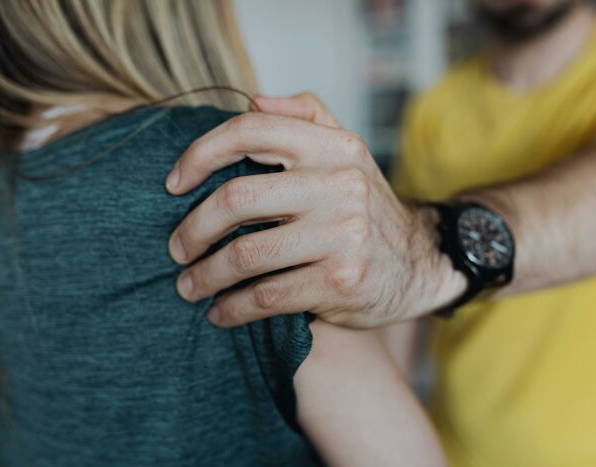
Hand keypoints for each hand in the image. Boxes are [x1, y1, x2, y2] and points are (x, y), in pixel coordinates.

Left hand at [166, 93, 465, 327]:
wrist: (422, 263)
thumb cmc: (366, 209)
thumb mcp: (348, 153)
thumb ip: (306, 117)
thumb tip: (253, 100)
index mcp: (334, 146)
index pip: (251, 130)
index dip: (201, 154)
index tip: (174, 184)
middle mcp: (341, 184)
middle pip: (237, 198)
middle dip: (193, 228)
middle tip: (177, 249)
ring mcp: (343, 235)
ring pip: (246, 255)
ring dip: (205, 276)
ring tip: (189, 286)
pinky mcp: (341, 282)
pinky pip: (267, 296)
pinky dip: (233, 308)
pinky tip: (221, 312)